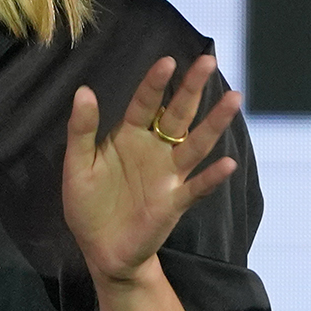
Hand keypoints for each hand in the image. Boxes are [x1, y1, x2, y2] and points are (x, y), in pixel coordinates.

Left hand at [62, 54, 240, 286]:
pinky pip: (197, 187)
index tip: (167, 62)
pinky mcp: (175, 202)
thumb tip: (84, 91)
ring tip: (233, 99)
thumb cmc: (88, 204)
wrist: (101, 249)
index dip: (155, 84)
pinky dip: (212, 176)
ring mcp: (168, 175)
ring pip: (195, 144)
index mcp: (129, 136)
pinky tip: (227, 163)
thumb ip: (81, 130)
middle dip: (192, 89)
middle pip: (177, 114)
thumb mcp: (77, 165)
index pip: (145, 103)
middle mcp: (154, 149)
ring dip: (214, 123)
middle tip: (207, 60)